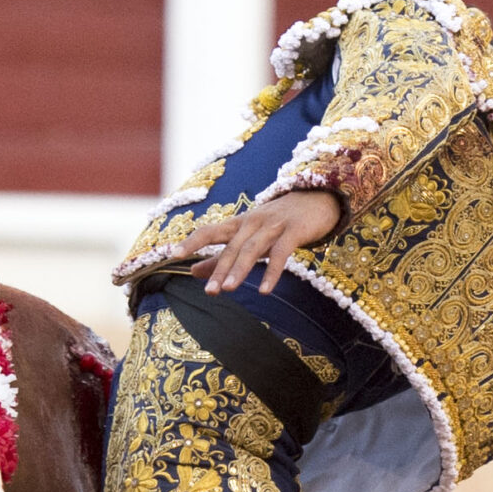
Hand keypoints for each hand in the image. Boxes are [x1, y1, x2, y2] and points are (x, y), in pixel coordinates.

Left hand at [175, 188, 341, 295]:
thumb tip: (191, 272)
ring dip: (240, 270)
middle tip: (209, 292)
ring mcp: (273, 225)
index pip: (210, 231)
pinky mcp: (294, 231)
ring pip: (252, 249)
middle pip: (231, 246)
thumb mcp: (249, 237)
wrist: (318, 199)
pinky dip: (271, 272)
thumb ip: (221, 256)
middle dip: (219, 269)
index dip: (192, 241)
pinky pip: (280, 253)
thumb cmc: (279, 221)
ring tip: (229, 290)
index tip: (174, 255)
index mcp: (239, 224)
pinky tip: (264, 290)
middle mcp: (252, 222)